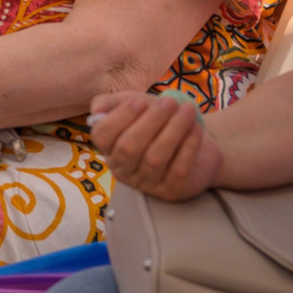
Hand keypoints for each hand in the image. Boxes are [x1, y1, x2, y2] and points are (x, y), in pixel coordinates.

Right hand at [89, 91, 221, 202]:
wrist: (195, 144)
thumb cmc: (159, 122)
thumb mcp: (135, 106)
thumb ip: (112, 103)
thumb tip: (97, 111)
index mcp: (110, 148)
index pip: (102, 136)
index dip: (120, 117)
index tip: (140, 101)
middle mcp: (123, 170)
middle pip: (129, 147)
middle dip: (150, 121)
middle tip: (169, 102)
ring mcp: (147, 184)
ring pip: (155, 158)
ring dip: (173, 130)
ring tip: (187, 109)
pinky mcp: (171, 191)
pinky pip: (178, 169)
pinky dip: (188, 145)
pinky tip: (195, 127)